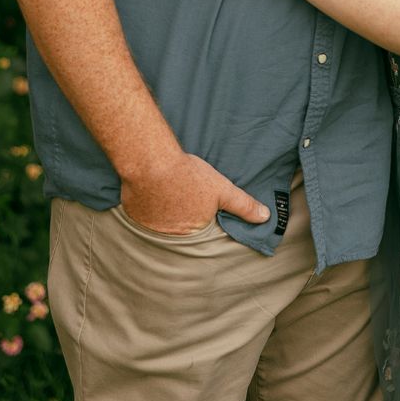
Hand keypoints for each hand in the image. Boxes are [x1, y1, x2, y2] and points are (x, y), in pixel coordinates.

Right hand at [121, 150, 269, 234]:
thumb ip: (243, 205)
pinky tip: (153, 196)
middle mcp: (171, 237)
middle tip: (184, 203)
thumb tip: (265, 217)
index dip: (203, 224)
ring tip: (170, 199)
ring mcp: (150, 229)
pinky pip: (144, 218)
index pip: (202, 237)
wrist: (151, 163)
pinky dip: (148, 210)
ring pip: (161, 227)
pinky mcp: (134, 217)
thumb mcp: (222, 188)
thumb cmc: (188, 176)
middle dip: (184, 222)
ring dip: (165, 217)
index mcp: (193, 233)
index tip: (201, 213)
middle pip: (181, 233)